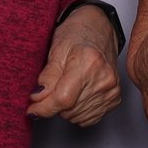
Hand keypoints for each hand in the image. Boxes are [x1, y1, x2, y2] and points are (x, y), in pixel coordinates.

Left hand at [27, 6, 121, 124]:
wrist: (99, 29)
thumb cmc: (77, 33)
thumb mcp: (56, 49)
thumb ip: (47, 77)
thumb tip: (38, 99)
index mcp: (89, 61)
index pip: (63, 99)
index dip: (44, 107)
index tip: (33, 108)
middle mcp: (104, 77)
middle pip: (69, 110)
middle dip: (54, 104)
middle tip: (54, 86)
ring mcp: (112, 89)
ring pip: (77, 117)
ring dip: (66, 108)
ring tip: (67, 86)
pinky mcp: (115, 98)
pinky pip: (89, 118)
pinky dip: (78, 111)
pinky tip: (78, 93)